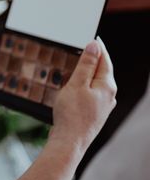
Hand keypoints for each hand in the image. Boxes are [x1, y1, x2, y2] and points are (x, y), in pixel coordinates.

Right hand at [49, 38, 116, 153]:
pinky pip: (93, 93)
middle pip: (103, 71)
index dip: (98, 48)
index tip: (93, 38)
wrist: (70, 141)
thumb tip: (94, 46)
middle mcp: (109, 95)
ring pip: (97, 83)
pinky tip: (77, 87)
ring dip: (89, 72)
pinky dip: (86, 85)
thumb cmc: (72, 113)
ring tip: (79, 65)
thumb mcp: (77, 83)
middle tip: (85, 48)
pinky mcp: (96, 112)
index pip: (105, 60)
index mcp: (107, 85)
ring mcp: (103, 105)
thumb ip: (86, 64)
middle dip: (94, 59)